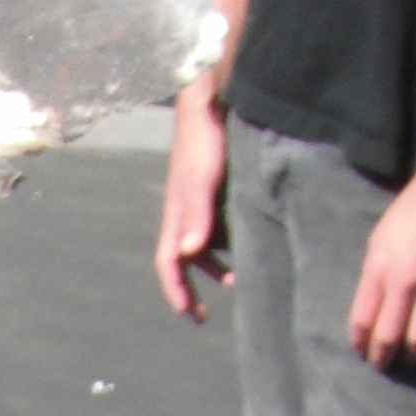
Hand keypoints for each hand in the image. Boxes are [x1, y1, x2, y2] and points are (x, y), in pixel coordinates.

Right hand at [154, 95, 231, 321]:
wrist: (210, 101)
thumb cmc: (205, 141)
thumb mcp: (203, 180)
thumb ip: (197, 216)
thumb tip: (189, 254)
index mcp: (176, 215)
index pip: (169, 263)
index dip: (177, 291)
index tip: (189, 314)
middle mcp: (183, 212)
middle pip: (183, 259)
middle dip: (193, 288)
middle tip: (204, 314)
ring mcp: (197, 201)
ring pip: (200, 244)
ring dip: (214, 266)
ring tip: (236, 279)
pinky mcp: (211, 188)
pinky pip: (214, 225)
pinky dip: (226, 241)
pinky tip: (246, 241)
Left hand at [347, 171, 415, 366]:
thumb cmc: (411, 213)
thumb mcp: (380, 240)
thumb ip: (374, 275)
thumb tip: (371, 311)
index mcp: (379, 269)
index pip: (362, 320)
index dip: (361, 342)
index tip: (363, 351)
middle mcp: (405, 280)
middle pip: (389, 335)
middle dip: (383, 356)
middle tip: (384, 364)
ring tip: (414, 357)